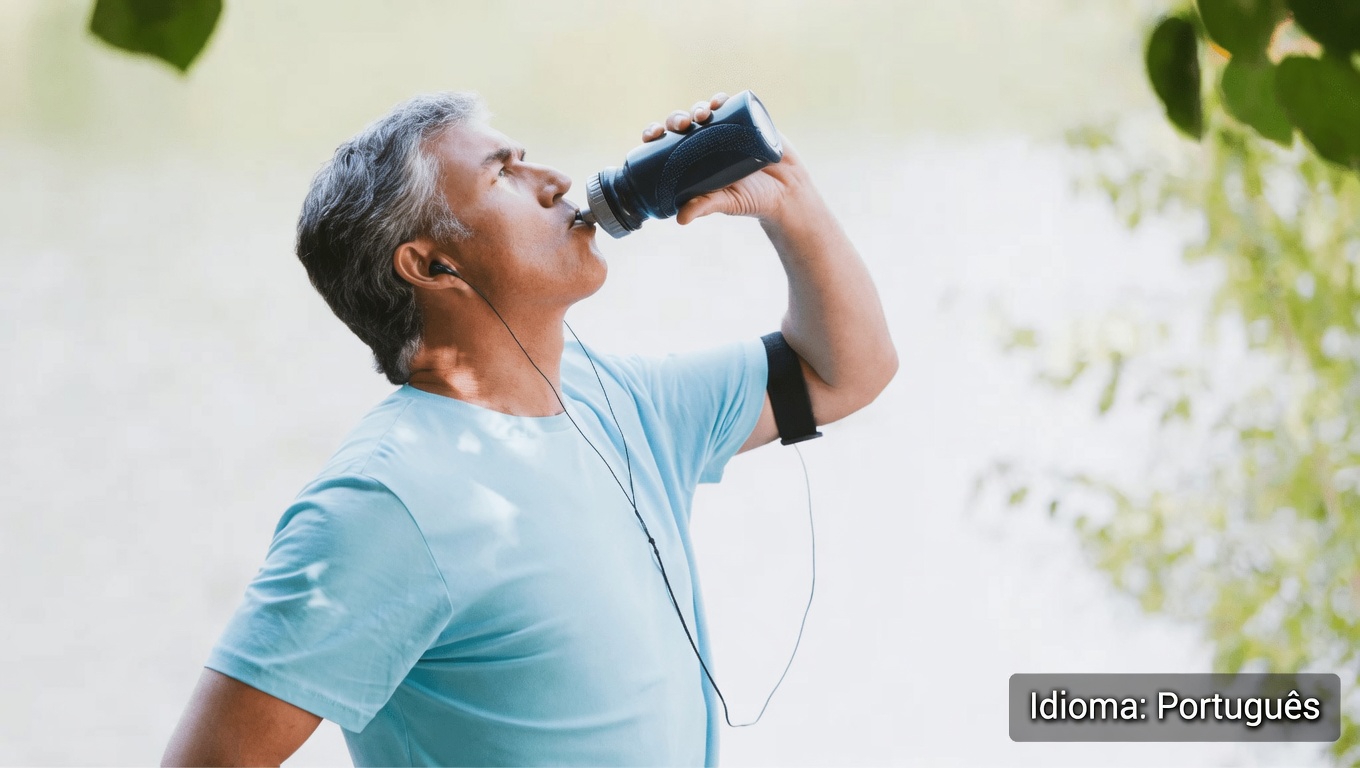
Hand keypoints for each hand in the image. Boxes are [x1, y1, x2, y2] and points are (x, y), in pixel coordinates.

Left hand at [642, 92, 811, 225]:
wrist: (788, 192)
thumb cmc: (751, 199)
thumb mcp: (725, 203)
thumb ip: (705, 207)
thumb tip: (680, 220)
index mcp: (693, 159)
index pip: (667, 142)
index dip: (656, 134)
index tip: (653, 135)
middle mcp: (707, 141)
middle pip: (684, 124)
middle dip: (678, 118)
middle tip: (682, 125)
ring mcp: (728, 129)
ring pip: (705, 111)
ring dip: (698, 107)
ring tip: (701, 114)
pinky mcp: (748, 121)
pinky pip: (732, 105)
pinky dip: (723, 99)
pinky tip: (718, 100)